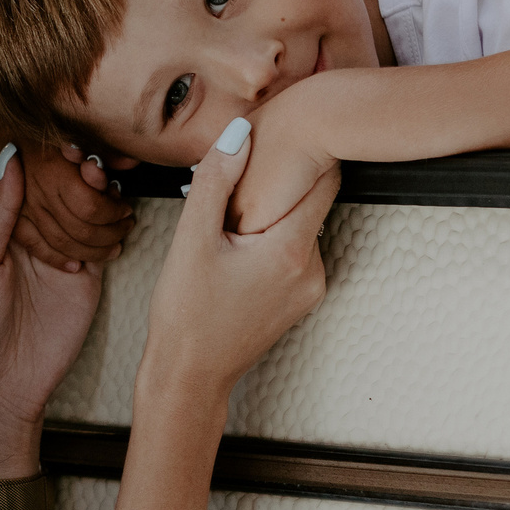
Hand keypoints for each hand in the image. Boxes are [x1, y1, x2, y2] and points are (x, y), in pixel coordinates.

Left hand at [0, 146, 105, 477]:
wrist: (1, 386)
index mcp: (5, 229)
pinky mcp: (88, 279)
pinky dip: (115, 228)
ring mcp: (65, 256)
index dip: (47, 160)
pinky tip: (118, 214)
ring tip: (104, 179)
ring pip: (90, 212)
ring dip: (101, 195)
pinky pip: (107, 244)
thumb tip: (11, 160)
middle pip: (65, 191)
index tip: (62, 141)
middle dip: (80, 172)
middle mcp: (37, 237)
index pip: (31, 182)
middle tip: (89, 159)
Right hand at [142, 118, 339, 401]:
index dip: (303, 151)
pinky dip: (268, 240)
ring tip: (228, 220)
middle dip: (279, 184)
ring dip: (270, 214)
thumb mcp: (191, 240)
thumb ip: (216, 181)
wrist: (189, 377)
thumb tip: (240, 133)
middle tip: (239, 176)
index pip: (323, 178)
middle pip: (309, 202)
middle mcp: (312, 268)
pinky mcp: (298, 299)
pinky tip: (234, 248)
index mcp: (291, 250)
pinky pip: (290, 252)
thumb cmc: (186, 316)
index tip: (281, 135)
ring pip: (298, 227)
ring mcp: (309, 287)